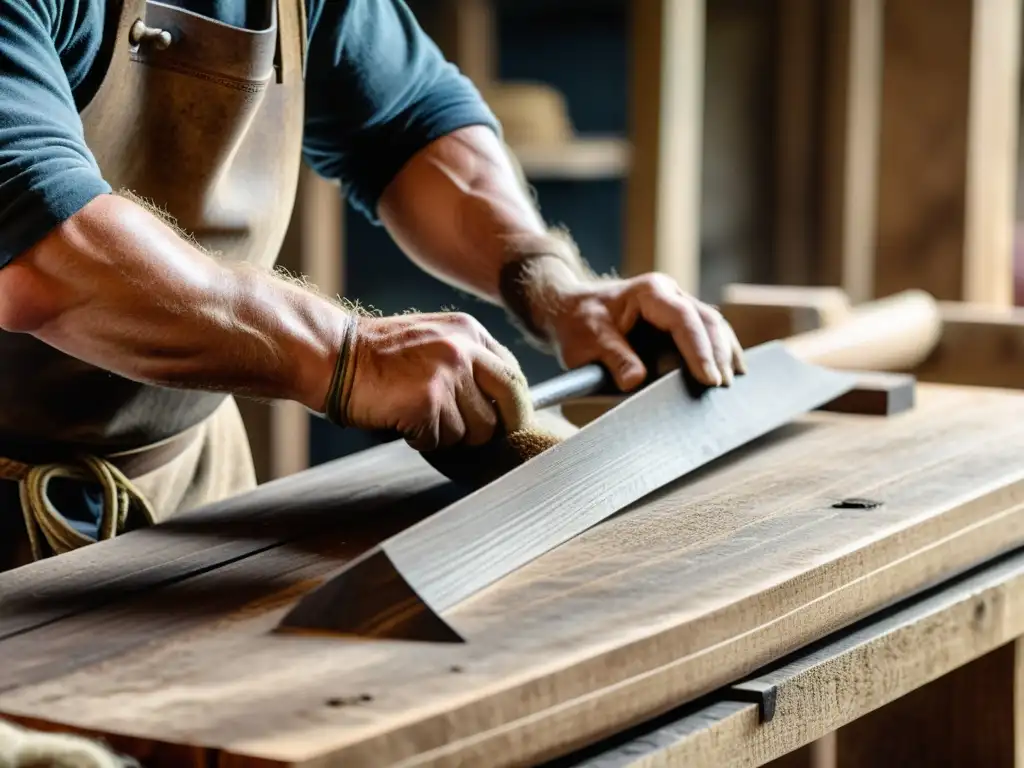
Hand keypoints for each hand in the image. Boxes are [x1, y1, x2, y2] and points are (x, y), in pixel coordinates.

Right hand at [335, 312, 531, 450]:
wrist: (335, 355)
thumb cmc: (379, 355)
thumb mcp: (434, 340)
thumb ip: (468, 361)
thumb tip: (502, 402)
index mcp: (469, 332)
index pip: (514, 375)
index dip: (514, 404)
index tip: (507, 420)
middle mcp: (464, 350)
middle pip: (509, 403)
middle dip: (498, 427)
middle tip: (480, 438)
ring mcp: (447, 376)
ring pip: (475, 430)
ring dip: (450, 435)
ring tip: (421, 417)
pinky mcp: (428, 403)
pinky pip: (442, 441)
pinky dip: (423, 440)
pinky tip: (404, 422)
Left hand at [522, 259, 745, 390]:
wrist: (569, 308)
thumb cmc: (577, 323)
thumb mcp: (587, 342)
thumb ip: (612, 358)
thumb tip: (636, 381)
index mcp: (649, 292)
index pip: (684, 319)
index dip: (699, 349)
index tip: (708, 378)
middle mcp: (669, 293)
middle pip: (706, 320)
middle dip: (719, 353)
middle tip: (722, 386)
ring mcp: (677, 304)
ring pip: (712, 324)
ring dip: (725, 352)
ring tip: (733, 382)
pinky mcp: (678, 320)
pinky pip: (706, 332)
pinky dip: (720, 350)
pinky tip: (731, 370)